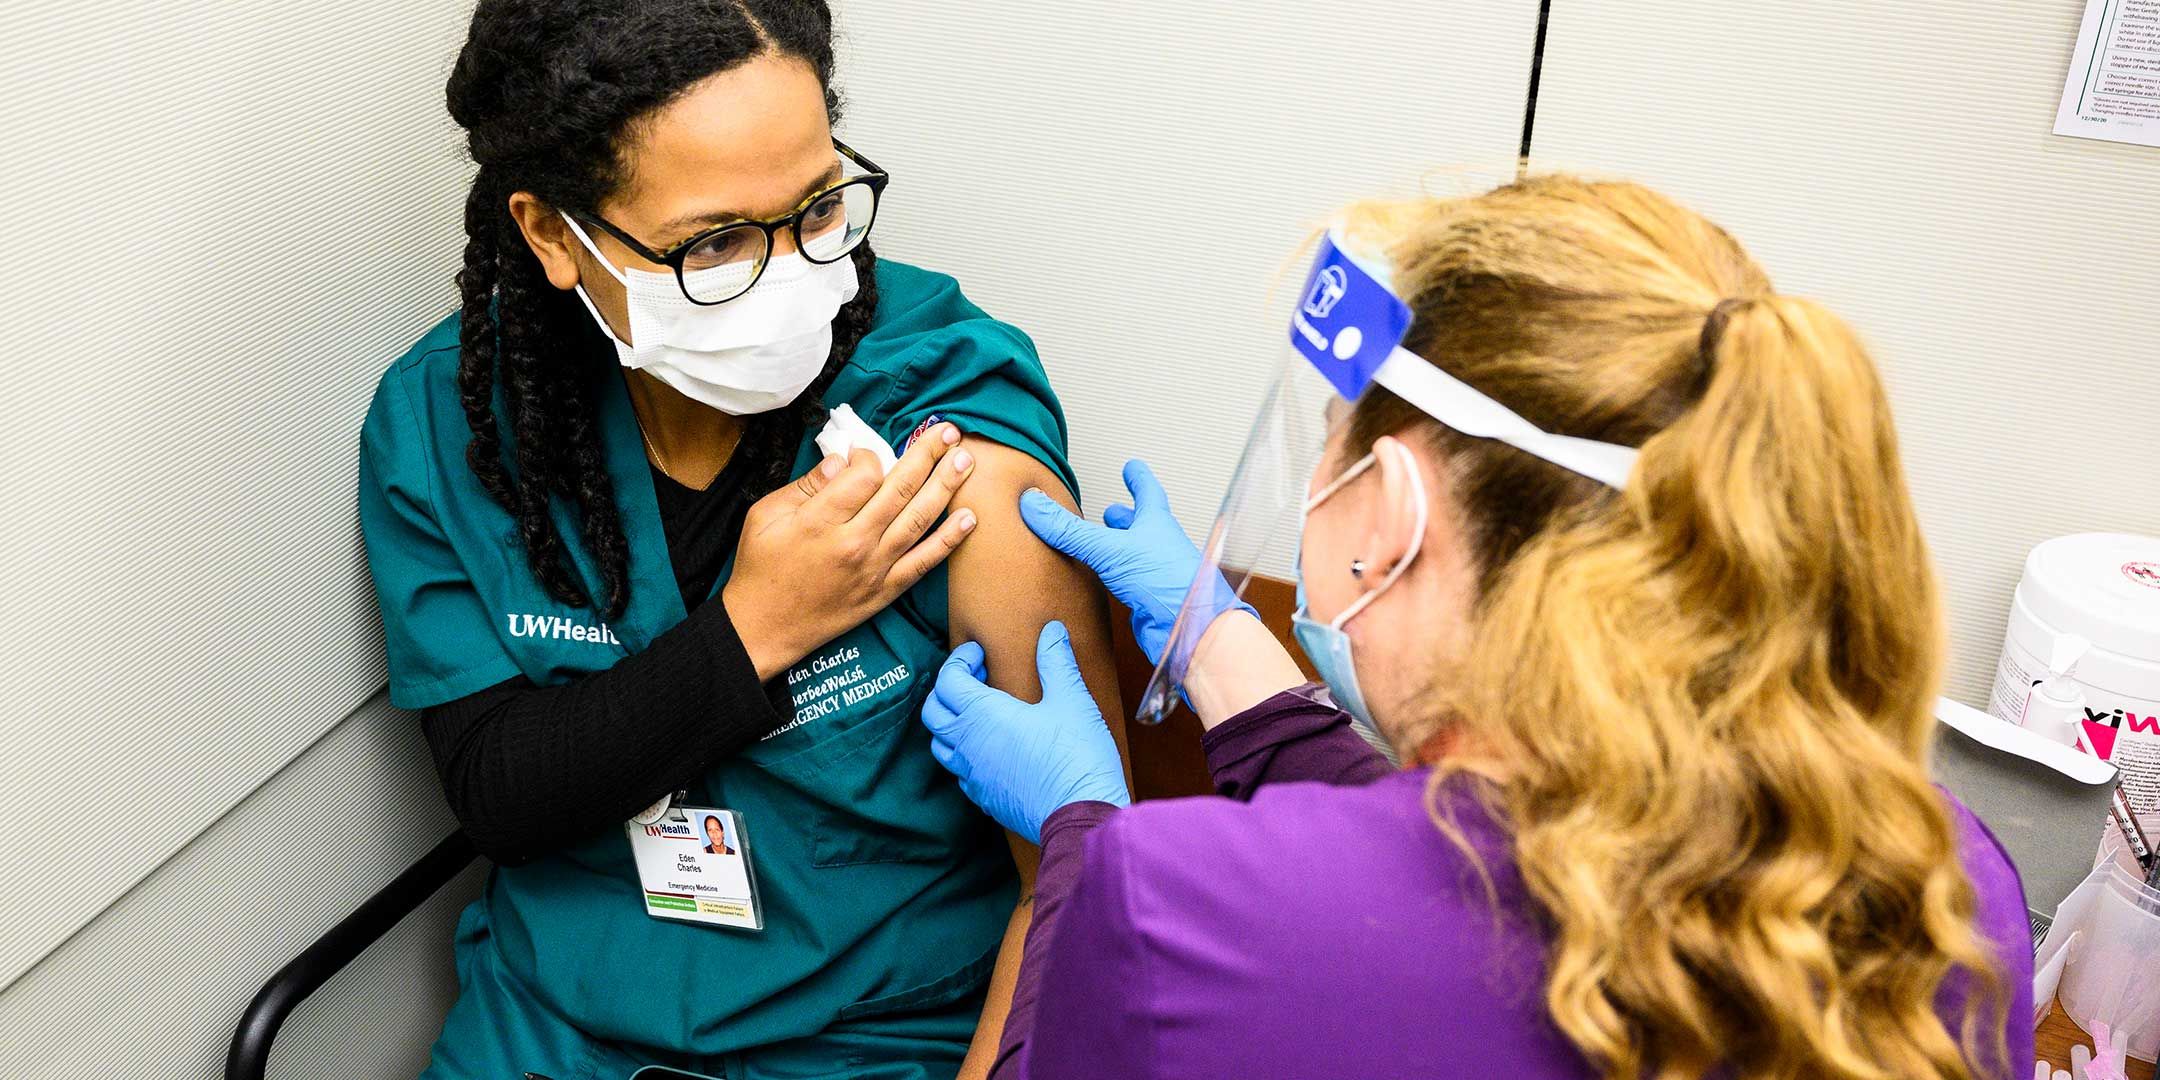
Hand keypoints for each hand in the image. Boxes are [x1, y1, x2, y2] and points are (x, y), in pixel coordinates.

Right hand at [725, 422, 975, 679]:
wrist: (763, 628)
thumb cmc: (760, 568)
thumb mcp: (765, 516)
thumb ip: (806, 485)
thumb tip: (842, 460)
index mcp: (821, 521)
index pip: (864, 475)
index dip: (871, 455)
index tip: (867, 452)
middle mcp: (854, 543)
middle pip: (900, 490)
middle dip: (928, 455)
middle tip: (950, 431)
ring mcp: (874, 569)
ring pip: (918, 520)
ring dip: (946, 487)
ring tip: (966, 460)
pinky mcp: (885, 591)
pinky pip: (924, 562)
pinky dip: (949, 540)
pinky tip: (969, 518)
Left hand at [922, 622, 1129, 843]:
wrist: (1081, 817)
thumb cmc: (1076, 756)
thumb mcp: (1071, 701)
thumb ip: (1056, 662)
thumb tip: (1052, 631)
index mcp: (981, 715)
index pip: (948, 679)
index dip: (960, 660)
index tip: (980, 653)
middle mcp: (967, 745)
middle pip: (933, 711)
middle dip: (948, 688)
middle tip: (978, 678)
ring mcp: (972, 775)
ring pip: (940, 744)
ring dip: (951, 722)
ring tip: (979, 713)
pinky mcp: (984, 799)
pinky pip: (959, 771)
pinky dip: (964, 753)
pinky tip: (991, 749)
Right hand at [1019, 459, 1252, 665]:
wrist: (1192, 634)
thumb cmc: (1169, 584)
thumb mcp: (1111, 549)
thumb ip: (1070, 530)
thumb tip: (1033, 503)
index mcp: (1156, 525)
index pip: (1148, 492)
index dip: (1138, 478)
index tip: (1132, 466)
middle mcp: (1159, 548)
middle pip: (1141, 526)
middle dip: (1126, 517)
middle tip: (1112, 510)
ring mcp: (1155, 577)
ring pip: (1134, 557)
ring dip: (1119, 550)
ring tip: (1101, 546)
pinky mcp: (1147, 604)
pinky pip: (1128, 585)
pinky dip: (1114, 580)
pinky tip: (1103, 585)